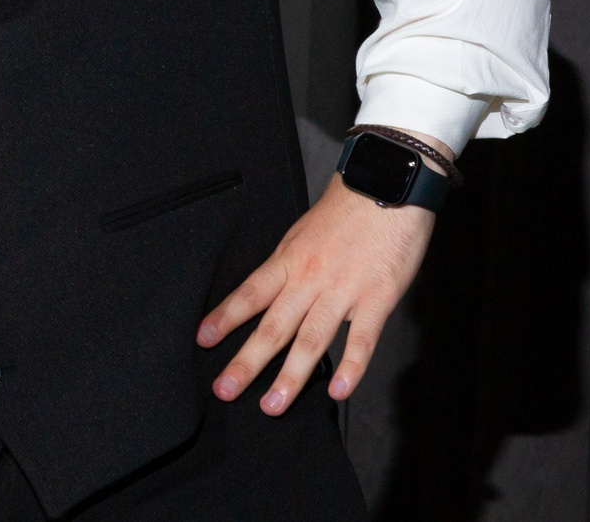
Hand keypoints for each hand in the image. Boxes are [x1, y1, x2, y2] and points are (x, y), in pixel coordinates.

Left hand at [197, 172, 437, 413]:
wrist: (387, 184)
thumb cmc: (346, 207)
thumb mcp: (303, 231)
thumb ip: (289, 264)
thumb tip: (271, 290)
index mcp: (288, 260)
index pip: (249, 294)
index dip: (224, 318)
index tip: (202, 340)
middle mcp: (308, 278)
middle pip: (272, 326)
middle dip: (246, 362)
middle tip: (225, 389)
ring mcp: (342, 291)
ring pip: (310, 340)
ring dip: (289, 376)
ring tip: (272, 405)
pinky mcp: (377, 299)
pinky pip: (361, 340)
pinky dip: (350, 368)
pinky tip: (336, 392)